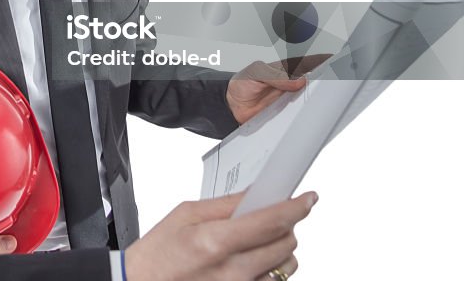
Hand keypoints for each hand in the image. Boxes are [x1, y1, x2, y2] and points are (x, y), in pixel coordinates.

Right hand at [124, 191, 316, 280]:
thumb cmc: (158, 254)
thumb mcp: (185, 216)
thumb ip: (225, 205)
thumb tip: (256, 194)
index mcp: (215, 242)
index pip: (271, 222)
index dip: (295, 207)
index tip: (308, 198)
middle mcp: (233, 272)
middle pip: (286, 244)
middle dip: (285, 225)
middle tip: (269, 217)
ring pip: (286, 266)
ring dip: (279, 249)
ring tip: (256, 242)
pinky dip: (270, 268)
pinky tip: (251, 261)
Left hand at [226, 55, 329, 123]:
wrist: (232, 107)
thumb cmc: (242, 85)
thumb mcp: (254, 73)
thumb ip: (273, 75)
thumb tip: (296, 80)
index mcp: (285, 69)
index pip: (308, 63)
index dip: (324, 61)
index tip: (337, 60)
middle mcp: (292, 83)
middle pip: (316, 81)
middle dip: (328, 80)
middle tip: (338, 82)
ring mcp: (292, 99)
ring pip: (312, 98)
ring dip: (320, 99)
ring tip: (329, 98)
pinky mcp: (289, 114)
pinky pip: (302, 114)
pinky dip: (310, 114)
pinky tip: (314, 115)